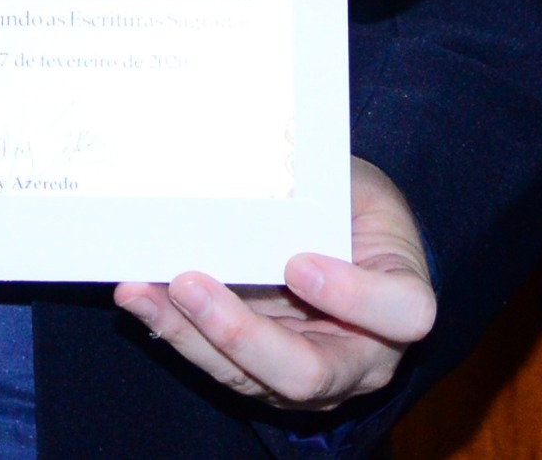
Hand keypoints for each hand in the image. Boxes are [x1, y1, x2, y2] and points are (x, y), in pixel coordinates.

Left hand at [117, 155, 433, 409]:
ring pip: (250, 377)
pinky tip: (139, 297)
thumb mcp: (353, 185)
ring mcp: (309, 376)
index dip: (354, 297)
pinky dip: (173, 329)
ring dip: (191, 334)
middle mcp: (361, 357)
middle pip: (308, 374)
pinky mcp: (261, 376)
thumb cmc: (352, 203)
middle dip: (241, 334)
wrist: (339, 232)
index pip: (402, 315)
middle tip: (190, 282)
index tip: (298, 261)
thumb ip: (323, 189)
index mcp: (402, 301)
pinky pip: (214, 363)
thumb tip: (258, 163)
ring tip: (143, 290)